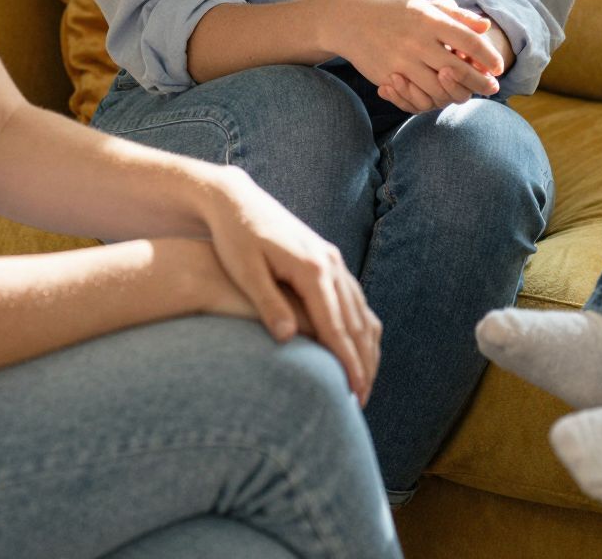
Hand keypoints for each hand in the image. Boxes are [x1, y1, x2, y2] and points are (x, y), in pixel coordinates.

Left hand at [192, 165, 381, 402]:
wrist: (236, 201)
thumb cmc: (234, 238)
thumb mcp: (245, 271)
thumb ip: (268, 304)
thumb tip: (288, 339)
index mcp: (312, 268)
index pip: (336, 325)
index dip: (346, 362)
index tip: (353, 392)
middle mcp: (330, 263)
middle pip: (356, 322)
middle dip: (362, 362)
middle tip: (362, 400)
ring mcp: (333, 259)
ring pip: (361, 310)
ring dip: (366, 347)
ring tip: (364, 381)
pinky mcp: (328, 259)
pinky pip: (355, 298)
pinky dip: (362, 326)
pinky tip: (359, 346)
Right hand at [335, 0, 501, 114]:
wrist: (352, 21)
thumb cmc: (396, 14)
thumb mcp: (426, 7)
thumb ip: (457, 16)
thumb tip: (485, 26)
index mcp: (430, 20)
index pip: (468, 41)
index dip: (488, 56)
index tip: (498, 67)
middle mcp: (417, 41)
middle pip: (457, 69)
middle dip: (480, 82)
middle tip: (493, 88)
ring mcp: (402, 60)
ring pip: (439, 89)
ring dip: (458, 94)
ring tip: (469, 94)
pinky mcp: (389, 76)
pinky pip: (417, 98)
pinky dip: (433, 101)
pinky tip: (443, 97)